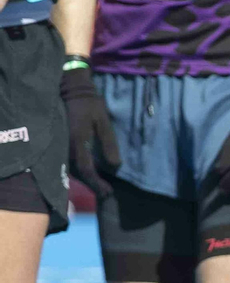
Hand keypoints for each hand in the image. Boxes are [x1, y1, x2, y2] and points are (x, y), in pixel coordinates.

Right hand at [60, 69, 121, 199]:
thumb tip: (116, 166)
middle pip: (77, 173)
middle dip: (92, 185)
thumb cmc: (90, 105)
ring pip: (71, 169)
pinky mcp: (61, 141)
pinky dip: (79, 170)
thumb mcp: (104, 123)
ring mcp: (61, 144)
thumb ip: (109, 144)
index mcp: (78, 142)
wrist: (71, 89)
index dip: (97, 183)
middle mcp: (67, 146)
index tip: (109, 192)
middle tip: (106, 193)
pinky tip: (90, 174)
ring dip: (86, 179)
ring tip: (101, 187)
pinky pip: (68, 160)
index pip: (87, 169)